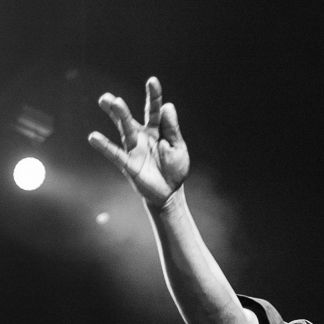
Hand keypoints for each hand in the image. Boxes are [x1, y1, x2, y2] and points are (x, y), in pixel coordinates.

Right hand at [88, 77, 188, 207]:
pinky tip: (94, 137)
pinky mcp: (129, 164)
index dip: (154, 96)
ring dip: (117, 116)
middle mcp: (142, 136)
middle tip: (113, 96)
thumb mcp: (178, 147)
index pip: (154, 110)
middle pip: (130, 118)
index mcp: (157, 130)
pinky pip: (116, 154)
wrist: (170, 191)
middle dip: (122, 106)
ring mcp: (134, 149)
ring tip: (108, 101)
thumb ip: (172, 129)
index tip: (152, 81)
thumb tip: (168, 106)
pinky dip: (105, 146)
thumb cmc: (175, 168)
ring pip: (124, 130)